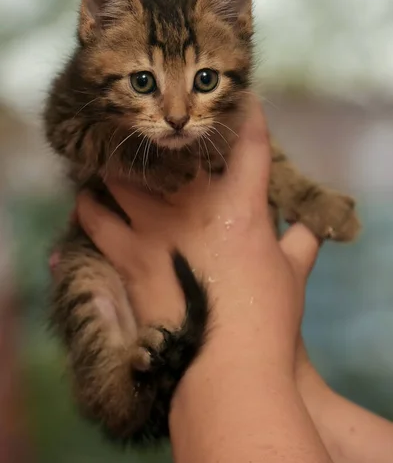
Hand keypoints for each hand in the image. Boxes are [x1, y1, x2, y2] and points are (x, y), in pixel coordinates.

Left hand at [76, 95, 319, 369]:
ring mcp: (156, 227)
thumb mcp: (291, 274)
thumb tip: (313, 230)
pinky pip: (94, 218)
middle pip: (169, 150)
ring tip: (112, 166)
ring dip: (115, 168)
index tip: (245, 99)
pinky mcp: (127, 255)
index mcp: (241, 205)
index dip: (249, 114)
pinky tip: (89, 203)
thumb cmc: (266, 317)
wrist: (224, 363)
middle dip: (166, 135)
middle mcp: (195, 205)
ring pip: (120, 177)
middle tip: (157, 131)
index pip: (249, 143)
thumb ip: (302, 243)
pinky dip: (88, 207)